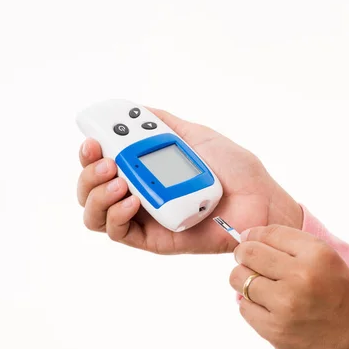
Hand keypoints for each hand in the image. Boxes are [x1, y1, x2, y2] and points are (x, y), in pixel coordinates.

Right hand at [77, 108, 301, 253]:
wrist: (260, 199)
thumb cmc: (234, 169)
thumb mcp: (195, 136)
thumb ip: (163, 124)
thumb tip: (134, 109)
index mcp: (145, 170)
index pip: (102, 164)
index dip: (89, 153)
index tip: (92, 139)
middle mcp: (139, 193)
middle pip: (91, 190)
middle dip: (88, 174)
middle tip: (104, 161)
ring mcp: (145, 218)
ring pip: (96, 215)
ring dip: (97, 195)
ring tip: (118, 180)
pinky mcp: (154, 239)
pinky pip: (120, 233)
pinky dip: (117, 215)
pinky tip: (133, 199)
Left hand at [229, 225, 348, 348]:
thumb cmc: (346, 300)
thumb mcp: (330, 261)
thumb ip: (293, 247)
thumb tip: (247, 238)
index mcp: (318, 254)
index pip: (270, 233)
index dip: (254, 235)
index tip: (249, 240)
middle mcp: (301, 276)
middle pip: (249, 253)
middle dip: (244, 255)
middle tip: (248, 262)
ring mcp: (286, 305)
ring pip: (240, 280)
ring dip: (244, 281)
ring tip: (260, 287)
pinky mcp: (276, 331)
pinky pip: (244, 308)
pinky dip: (251, 305)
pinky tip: (268, 307)